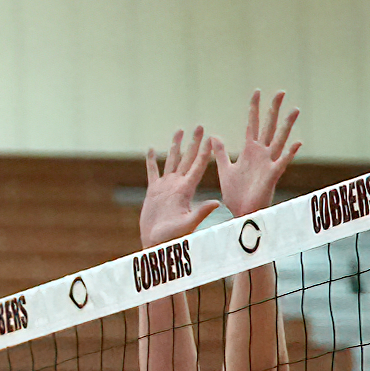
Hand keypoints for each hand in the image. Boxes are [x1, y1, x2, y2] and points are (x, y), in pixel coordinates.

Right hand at [140, 127, 215, 247]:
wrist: (156, 244)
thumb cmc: (172, 238)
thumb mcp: (188, 224)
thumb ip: (201, 212)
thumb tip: (217, 203)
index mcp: (186, 190)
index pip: (198, 166)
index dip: (204, 152)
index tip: (210, 137)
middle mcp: (177, 185)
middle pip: (187, 158)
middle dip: (193, 142)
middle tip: (199, 126)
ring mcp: (165, 187)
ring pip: (172, 160)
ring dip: (175, 146)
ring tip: (179, 131)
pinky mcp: (153, 191)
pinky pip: (152, 172)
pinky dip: (152, 161)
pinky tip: (152, 149)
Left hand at [210, 91, 299, 217]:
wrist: (241, 213)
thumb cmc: (235, 194)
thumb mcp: (225, 169)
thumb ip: (221, 152)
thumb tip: (213, 136)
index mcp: (249, 151)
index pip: (253, 124)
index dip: (254, 108)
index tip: (257, 92)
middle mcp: (261, 154)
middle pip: (269, 126)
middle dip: (274, 109)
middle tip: (281, 92)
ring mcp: (268, 163)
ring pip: (279, 140)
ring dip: (287, 125)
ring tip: (294, 109)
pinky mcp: (272, 175)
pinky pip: (282, 162)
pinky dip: (290, 153)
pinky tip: (298, 142)